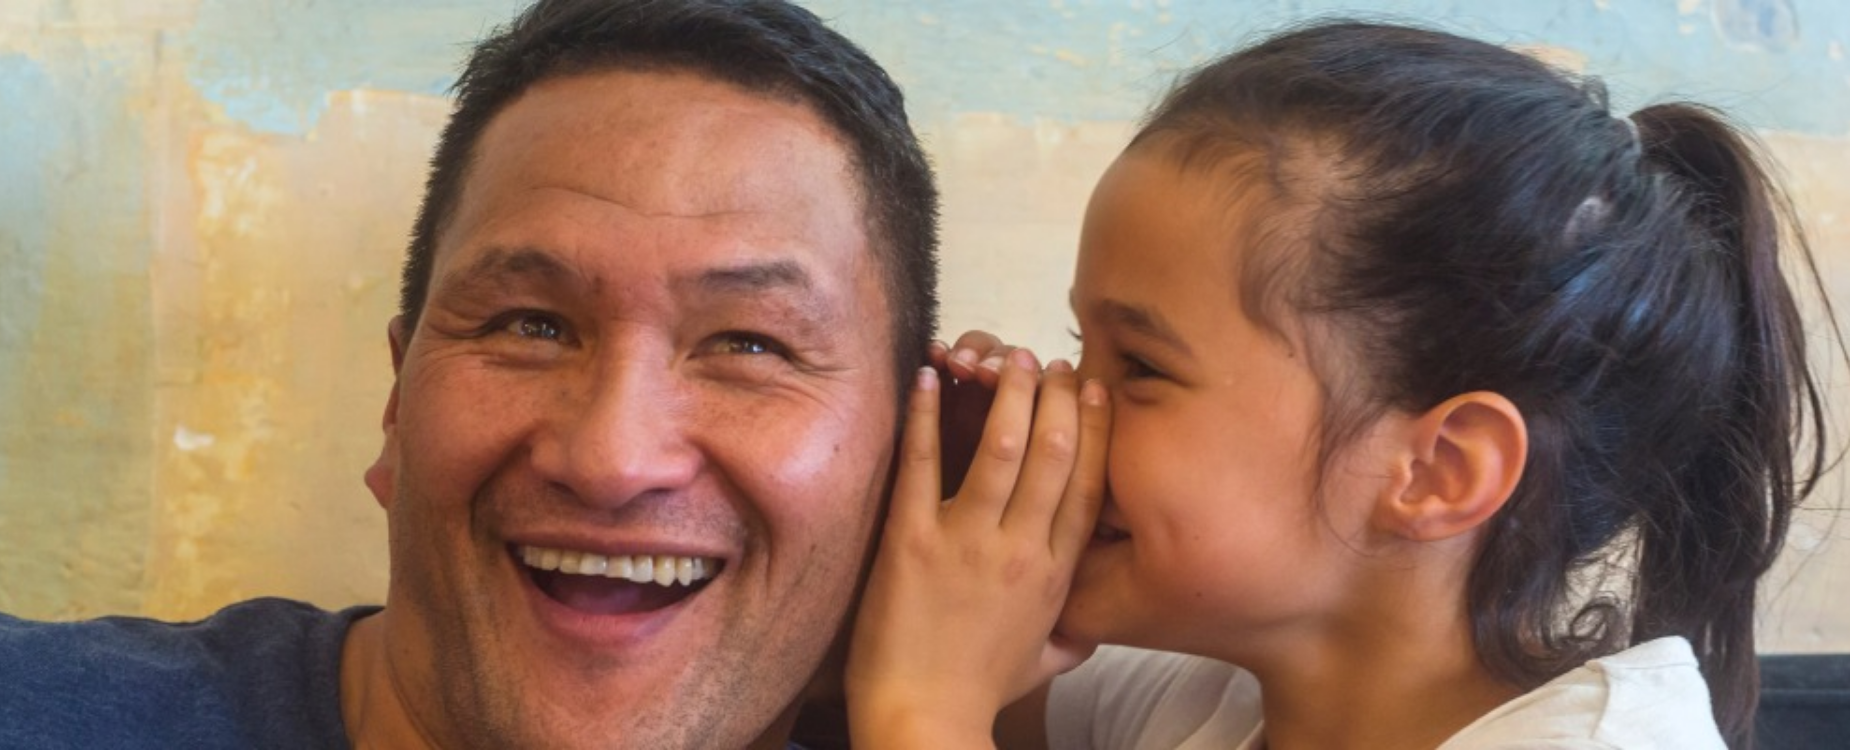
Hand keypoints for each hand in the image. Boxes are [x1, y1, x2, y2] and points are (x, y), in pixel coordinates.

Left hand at [847, 349, 1110, 748]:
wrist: (924, 722)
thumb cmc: (977, 693)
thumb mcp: (1043, 662)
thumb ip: (1073, 635)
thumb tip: (1092, 626)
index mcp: (1055, 574)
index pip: (1090, 483)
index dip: (1095, 427)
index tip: (1093, 389)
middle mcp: (1020, 550)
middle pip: (1054, 452)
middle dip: (1054, 395)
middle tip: (1046, 359)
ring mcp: (966, 543)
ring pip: (1001, 447)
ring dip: (1004, 393)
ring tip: (1002, 355)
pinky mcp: (912, 543)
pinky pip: (921, 464)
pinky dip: (924, 414)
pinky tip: (927, 376)